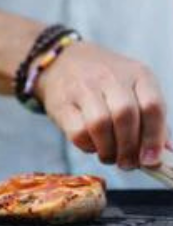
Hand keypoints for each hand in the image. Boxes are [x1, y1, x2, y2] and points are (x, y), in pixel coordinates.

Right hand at [36, 41, 167, 168]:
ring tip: (110, 157)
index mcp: (138, 74)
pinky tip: (92, 145)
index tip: (151, 160)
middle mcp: (111, 77)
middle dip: (129, 148)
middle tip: (128, 164)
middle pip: (125, 115)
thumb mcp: (135, 89)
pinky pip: (78, 131)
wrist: (64, 61)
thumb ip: (151, 119)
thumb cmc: (106, 82)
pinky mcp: (62, 103)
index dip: (154, 138)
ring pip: (100, 124)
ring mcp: (83, 88)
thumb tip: (163, 154)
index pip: (152, 106)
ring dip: (108, 150)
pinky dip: (88, 146)